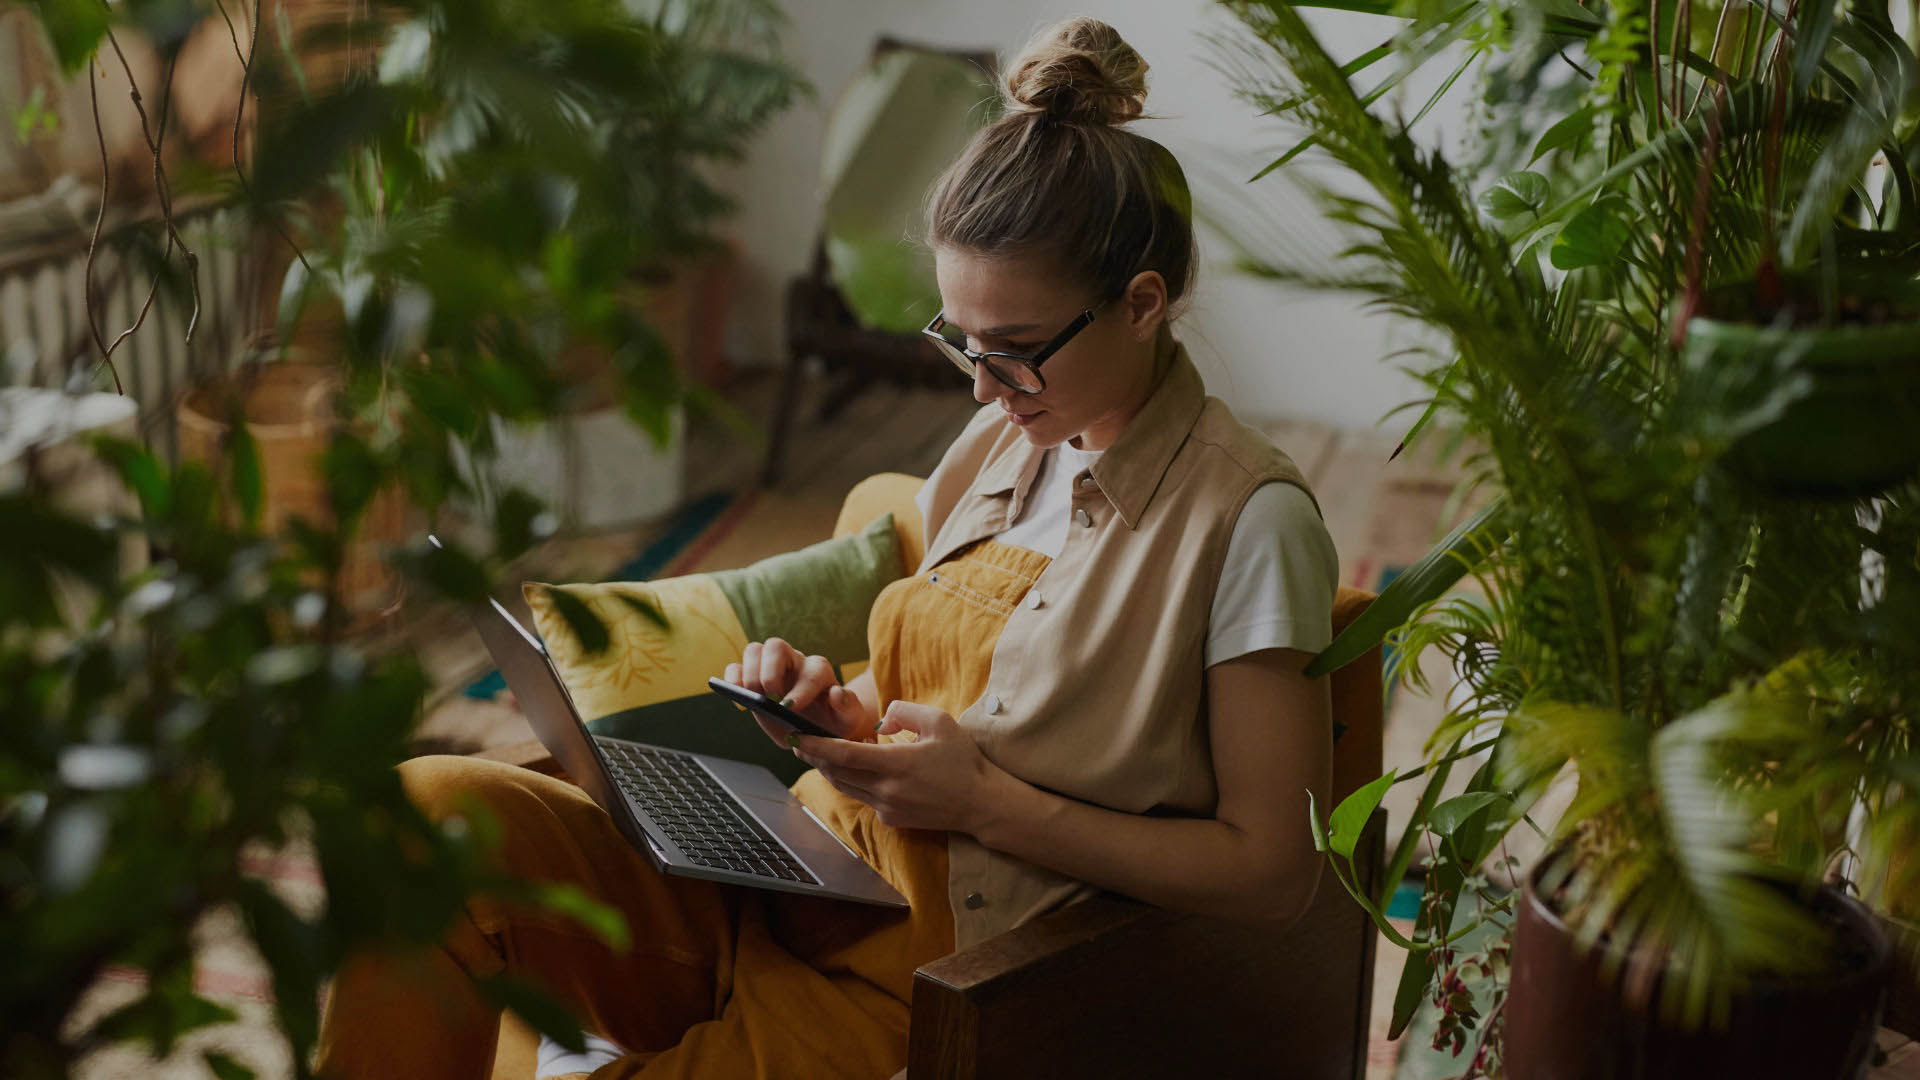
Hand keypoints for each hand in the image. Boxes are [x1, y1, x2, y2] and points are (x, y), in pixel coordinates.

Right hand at [723, 638, 873, 747]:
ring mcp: (771, 667)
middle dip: (770, 672)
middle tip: (771, 699)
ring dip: (750, 674)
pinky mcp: (752, 677)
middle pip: (775, 646)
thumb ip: (848, 708)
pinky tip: (741, 704)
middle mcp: (794, 662)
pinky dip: (733, 682)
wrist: (816, 727)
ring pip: (754, 650)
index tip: (790, 708)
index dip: (801, 688)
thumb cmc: (833, 721)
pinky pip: (735, 668)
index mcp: (820, 671)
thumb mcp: (849, 720)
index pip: (812, 671)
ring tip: (755, 699)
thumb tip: (837, 693)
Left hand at [789, 701, 1008, 833]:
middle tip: (798, 740)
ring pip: (846, 787)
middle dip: (815, 757)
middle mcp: (887, 791)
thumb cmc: (963, 760)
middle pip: (836, 774)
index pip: (843, 755)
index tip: (795, 736)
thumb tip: (879, 720)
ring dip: (831, 770)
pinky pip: (864, 797)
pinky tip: (859, 767)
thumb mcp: (940, 721)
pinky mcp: (892, 820)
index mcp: (897, 764)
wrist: (981, 803)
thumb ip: (904, 711)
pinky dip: (854, 781)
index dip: (815, 746)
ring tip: (820, 752)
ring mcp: (888, 809)